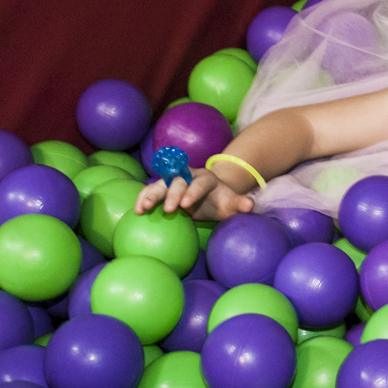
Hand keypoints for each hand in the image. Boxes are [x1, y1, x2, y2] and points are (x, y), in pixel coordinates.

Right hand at [134, 168, 253, 220]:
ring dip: (150, 195)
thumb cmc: (222, 200)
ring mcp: (173, 182)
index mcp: (206, 178)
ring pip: (160, 185)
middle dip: (171, 194)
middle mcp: (188, 176)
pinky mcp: (163, 190)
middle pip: (177, 182)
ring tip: (142, 208)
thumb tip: (249, 205)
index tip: (185, 205)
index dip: (192, 192)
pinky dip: (143, 199)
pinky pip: (151, 192)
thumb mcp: (232, 203)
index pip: (199, 184)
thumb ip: (240, 204)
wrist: (212, 194)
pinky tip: (137, 211)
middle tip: (168, 209)